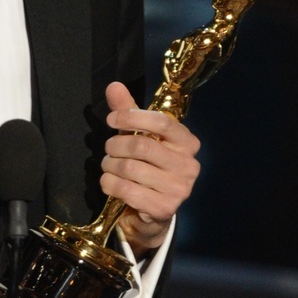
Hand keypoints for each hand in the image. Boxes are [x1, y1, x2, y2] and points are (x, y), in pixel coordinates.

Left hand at [102, 81, 200, 255]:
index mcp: (187, 142)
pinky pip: (127, 191)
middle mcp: (189, 165)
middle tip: (108, 148)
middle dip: (115, 145)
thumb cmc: (146, 166)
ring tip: (108, 167)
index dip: (132, 117)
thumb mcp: (138, 136)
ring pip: (131, 169)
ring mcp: (180, 189)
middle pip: (142, 146)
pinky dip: (110, 185)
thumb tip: (114, 86)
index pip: (162, 122)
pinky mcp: (165, 209)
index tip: (111, 119)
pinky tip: (109, 183)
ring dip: (110, 166)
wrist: (151, 212)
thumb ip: (128, 111)